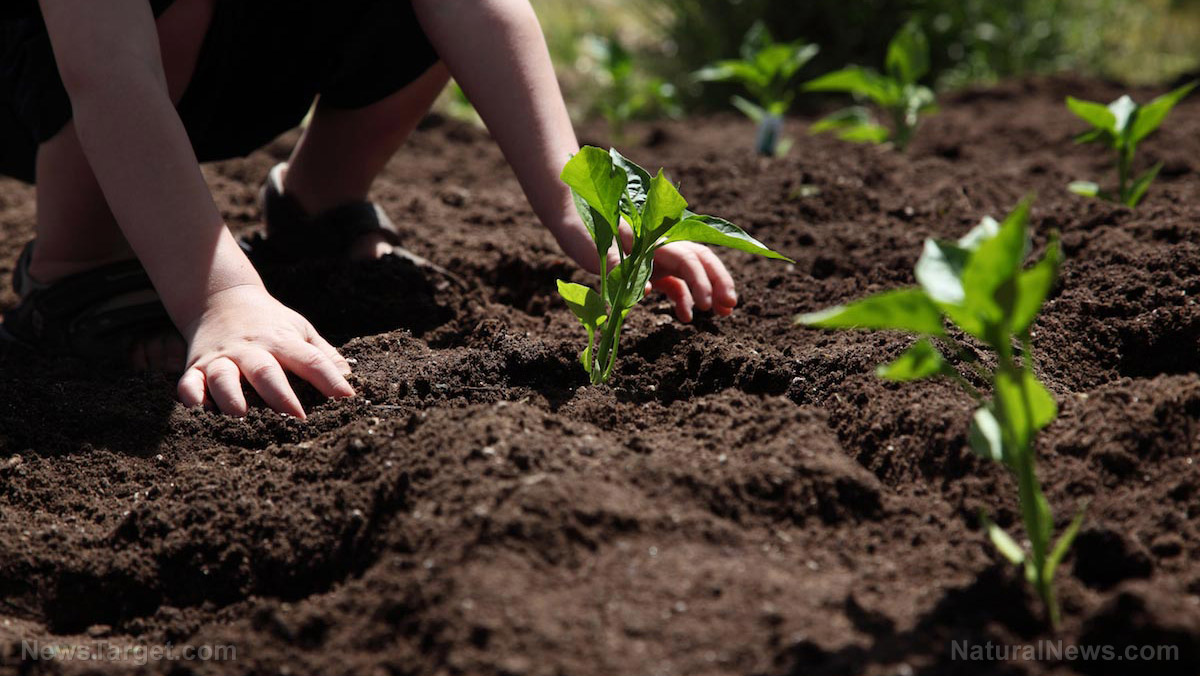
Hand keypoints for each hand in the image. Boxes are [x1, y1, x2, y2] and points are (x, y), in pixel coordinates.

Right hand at [176, 285, 354, 418]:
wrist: (220, 299)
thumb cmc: (270, 323)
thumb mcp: (300, 331)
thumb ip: (323, 356)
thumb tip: (349, 383)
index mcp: (281, 341)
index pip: (310, 359)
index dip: (329, 379)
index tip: (346, 399)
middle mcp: (251, 350)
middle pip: (266, 371)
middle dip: (280, 396)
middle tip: (296, 419)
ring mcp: (222, 358)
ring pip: (224, 378)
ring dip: (232, 397)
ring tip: (242, 417)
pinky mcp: (196, 367)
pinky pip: (188, 383)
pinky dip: (191, 397)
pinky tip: (198, 412)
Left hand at [559, 219, 738, 323]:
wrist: (572, 219)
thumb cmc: (582, 230)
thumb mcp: (595, 247)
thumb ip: (620, 264)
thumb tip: (648, 289)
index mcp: (654, 238)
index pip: (689, 258)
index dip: (702, 281)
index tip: (706, 304)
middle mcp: (661, 246)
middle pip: (701, 261)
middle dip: (719, 282)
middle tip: (731, 306)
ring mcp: (657, 258)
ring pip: (692, 273)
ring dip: (709, 291)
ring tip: (723, 313)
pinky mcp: (649, 269)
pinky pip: (674, 284)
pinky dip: (684, 299)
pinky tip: (686, 318)